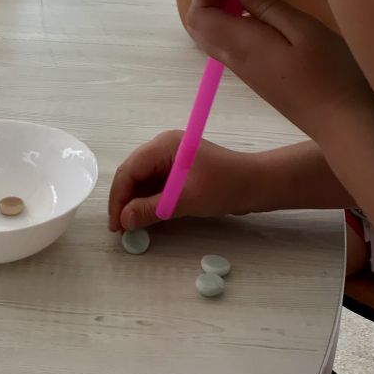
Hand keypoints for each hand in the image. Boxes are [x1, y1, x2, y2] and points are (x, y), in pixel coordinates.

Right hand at [108, 131, 258, 230]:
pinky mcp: (179, 171)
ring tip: (129, 226)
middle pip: (133, 173)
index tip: (116, 224)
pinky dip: (149, 201)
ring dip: (135, 202)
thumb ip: (152, 209)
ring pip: (143, 181)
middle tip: (120, 228)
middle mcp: (163, 148)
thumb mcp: (185, 199)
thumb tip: (124, 220)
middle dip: (124, 200)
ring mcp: (171, 159)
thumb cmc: (224, 186)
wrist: (257, 184)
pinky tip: (145, 218)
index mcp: (163, 145)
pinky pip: (155, 185)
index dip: (119, 198)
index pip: (129, 170)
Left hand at [187, 0, 373, 142]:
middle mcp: (235, 60)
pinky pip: (232, 49)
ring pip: (214, 39)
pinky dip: (237, 27)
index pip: (197, 16)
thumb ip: (266, 5)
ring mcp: (246, 72)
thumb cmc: (329, 71)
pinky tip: (269, 20)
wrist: (342, 122)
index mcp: (239, 45)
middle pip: (199, 28)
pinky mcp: (259, 79)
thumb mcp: (301, 28)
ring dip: (224, 13)